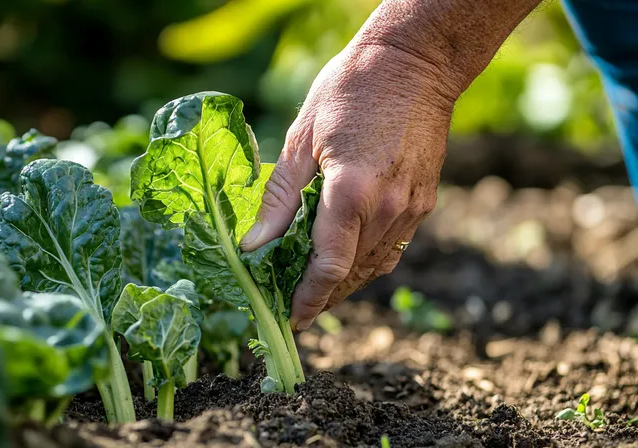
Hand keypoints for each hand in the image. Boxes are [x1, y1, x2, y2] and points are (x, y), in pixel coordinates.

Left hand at [240, 43, 456, 330]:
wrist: (415, 62)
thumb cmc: (350, 90)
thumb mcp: (301, 139)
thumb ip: (279, 199)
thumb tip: (253, 246)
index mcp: (352, 192)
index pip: (328, 267)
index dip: (308, 299)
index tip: (291, 318)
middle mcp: (388, 208)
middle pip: (352, 275)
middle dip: (323, 298)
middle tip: (296, 309)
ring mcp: (412, 207)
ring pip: (375, 266)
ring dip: (345, 283)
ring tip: (317, 291)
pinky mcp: (424, 201)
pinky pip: (394, 247)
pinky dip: (368, 262)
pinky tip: (348, 262)